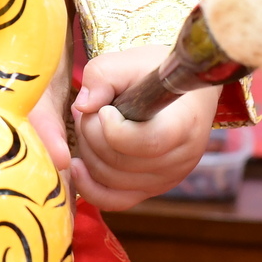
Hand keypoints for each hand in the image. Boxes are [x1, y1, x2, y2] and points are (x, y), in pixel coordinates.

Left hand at [69, 46, 221, 209]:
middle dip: (91, 133)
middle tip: (88, 110)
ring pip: (110, 179)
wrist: (182, 93)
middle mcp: (180, 158)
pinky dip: (90, 187)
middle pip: (119, 161)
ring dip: (87, 151)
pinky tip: (78, 166)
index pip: (145, 142)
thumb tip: (83, 105)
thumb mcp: (129, 61)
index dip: (112, 127)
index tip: (105, 108)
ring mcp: (167, 179)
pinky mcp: (151, 189)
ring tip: (89, 123)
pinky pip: (114, 201)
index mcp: (183, 124)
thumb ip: (103, 75)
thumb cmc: (155, 73)